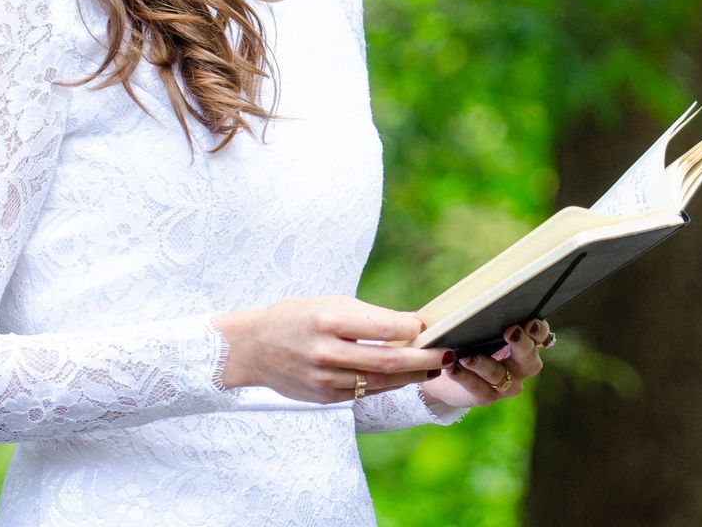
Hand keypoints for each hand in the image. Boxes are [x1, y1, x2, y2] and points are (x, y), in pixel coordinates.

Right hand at [213, 296, 447, 402]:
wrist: (253, 348)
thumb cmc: (298, 317)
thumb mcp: (332, 304)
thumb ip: (373, 316)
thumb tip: (415, 322)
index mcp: (328, 321)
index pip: (383, 327)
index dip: (412, 328)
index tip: (429, 326)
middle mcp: (326, 352)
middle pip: (388, 360)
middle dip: (424, 359)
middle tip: (449, 354)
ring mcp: (324, 379)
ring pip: (380, 381)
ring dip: (412, 375)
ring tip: (434, 367)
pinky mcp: (324, 397)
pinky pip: (365, 392)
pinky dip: (389, 384)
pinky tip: (404, 376)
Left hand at [421, 319, 551, 408]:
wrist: (444, 367)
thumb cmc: (464, 335)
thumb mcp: (474, 321)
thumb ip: (481, 312)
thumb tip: (475, 297)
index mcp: (524, 342)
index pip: (541, 336)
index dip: (539, 330)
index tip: (530, 322)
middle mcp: (520, 365)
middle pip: (530, 360)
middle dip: (522, 345)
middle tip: (510, 332)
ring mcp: (504, 384)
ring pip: (500, 376)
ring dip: (484, 364)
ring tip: (466, 355)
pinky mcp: (485, 396)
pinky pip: (477, 388)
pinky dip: (465, 377)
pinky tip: (452, 367)